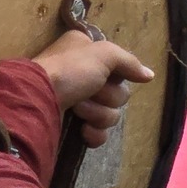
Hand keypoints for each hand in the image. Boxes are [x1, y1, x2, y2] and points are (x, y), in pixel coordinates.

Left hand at [34, 31, 154, 145]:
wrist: (37, 100)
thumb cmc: (68, 70)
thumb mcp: (103, 54)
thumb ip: (128, 62)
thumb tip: (150, 75)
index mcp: (86, 53)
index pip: (119, 68)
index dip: (117, 75)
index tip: (109, 75)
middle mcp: (83, 75)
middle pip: (118, 93)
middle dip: (105, 96)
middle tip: (88, 92)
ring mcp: (78, 102)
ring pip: (110, 115)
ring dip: (97, 114)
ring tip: (78, 111)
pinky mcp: (73, 125)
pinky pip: (99, 133)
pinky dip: (93, 134)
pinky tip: (82, 131)